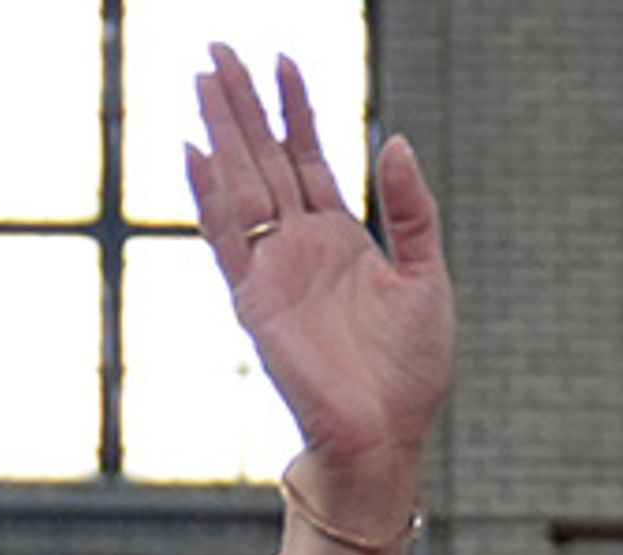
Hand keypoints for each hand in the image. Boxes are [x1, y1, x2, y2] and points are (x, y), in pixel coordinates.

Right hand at [183, 46, 455, 487]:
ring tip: (205, 81)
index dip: (296, 109)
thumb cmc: (411, 370)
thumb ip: (410, 210)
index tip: (283, 60)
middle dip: (244, 105)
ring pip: (242, 184)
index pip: (309, 157)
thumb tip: (395, 141)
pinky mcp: (257, 300)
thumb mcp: (426, 274)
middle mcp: (300, 247)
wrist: (387, 434)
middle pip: (264, 159)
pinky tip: (196, 152)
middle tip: (219, 52)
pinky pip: (227, 237)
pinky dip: (210, 195)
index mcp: (340, 237)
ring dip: (223, 133)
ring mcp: (274, 271)